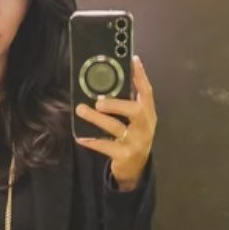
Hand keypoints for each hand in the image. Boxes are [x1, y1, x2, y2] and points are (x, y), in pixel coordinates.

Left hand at [74, 55, 156, 190]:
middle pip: (136, 111)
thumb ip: (127, 104)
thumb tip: (108, 84)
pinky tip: (80, 137)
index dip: (141, 76)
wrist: (135, 169)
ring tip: (81, 110)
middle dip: (117, 103)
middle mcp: (145, 127)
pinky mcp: (125, 155)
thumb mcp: (135, 121)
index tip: (133, 60)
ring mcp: (136, 142)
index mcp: (148, 114)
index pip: (147, 92)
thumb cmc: (132, 138)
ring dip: (97, 119)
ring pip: (117, 128)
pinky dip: (92, 141)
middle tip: (99, 101)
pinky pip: (106, 146)